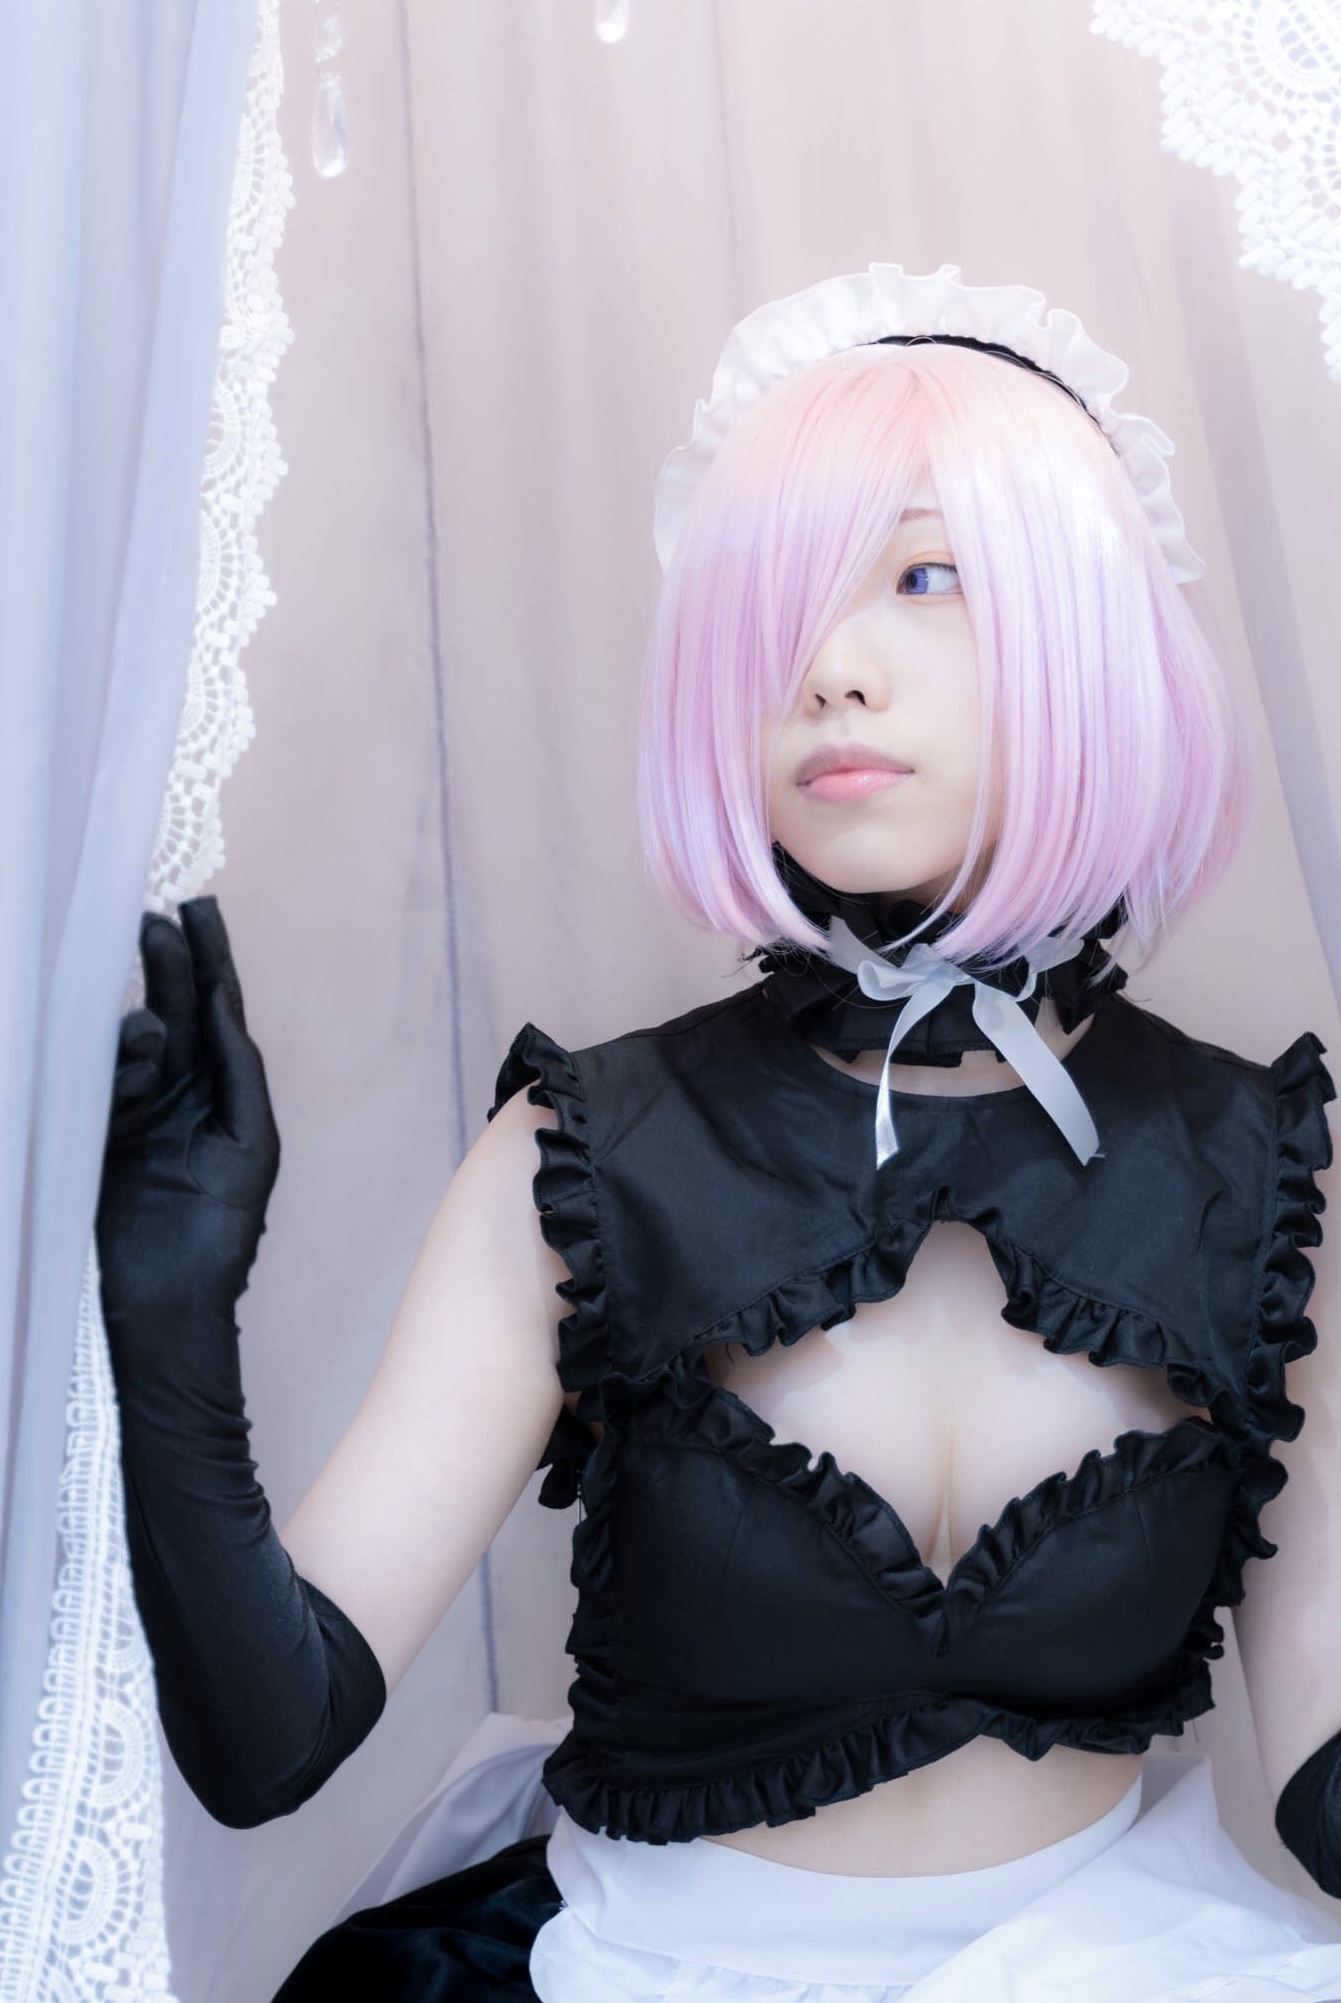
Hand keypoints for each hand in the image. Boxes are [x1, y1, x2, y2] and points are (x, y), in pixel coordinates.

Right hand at [97, 897, 279, 1345]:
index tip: (198, 906)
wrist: (170, 1302)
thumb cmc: (221, 1231)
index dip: (209, 956)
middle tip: (155, 920)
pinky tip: (135, 1050)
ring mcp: (133, 1108)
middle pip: (173, 1009)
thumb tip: (223, 1002)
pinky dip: (117, 1062)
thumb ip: (238, 1068)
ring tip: (153, 1029)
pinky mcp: (95, 1132)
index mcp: (222, 1087)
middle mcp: (178, 1089)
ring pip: (134, 1040)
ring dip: (143, 1020)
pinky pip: (99, 1080)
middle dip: (167, 964)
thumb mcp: (249, 1141)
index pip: (217, 1008)